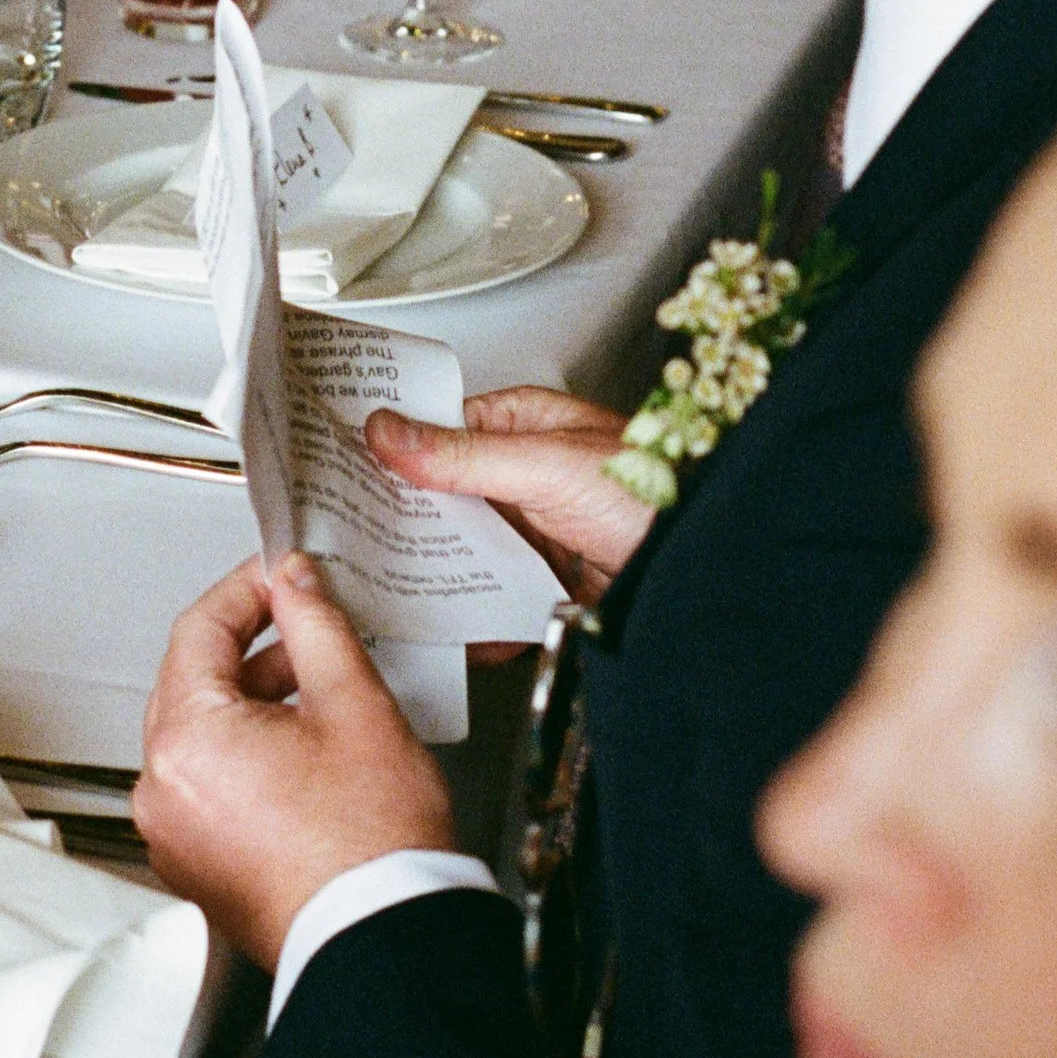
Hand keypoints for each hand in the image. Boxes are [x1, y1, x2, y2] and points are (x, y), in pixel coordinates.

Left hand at [131, 553, 454, 966]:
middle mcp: (161, 791)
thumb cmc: (372, 846)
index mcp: (186, 741)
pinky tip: (303, 755)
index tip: (281, 577)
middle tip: (308, 629)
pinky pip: (208, 788)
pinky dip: (246, 759)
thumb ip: (316, 626)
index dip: (247, 591)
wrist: (384, 939)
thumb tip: (295, 584)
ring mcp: (174, 835)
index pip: (198, 630)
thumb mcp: (354, 704)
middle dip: (253, 651)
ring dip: (252, 706)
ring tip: (319, 696)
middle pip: (193, 684)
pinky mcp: (197, 867)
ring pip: (202, 738)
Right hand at [363, 388, 653, 609]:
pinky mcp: (550, 584)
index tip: (343, 470)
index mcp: (523, 425)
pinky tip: (452, 632)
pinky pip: (498, 600)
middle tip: (352, 542)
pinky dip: (474, 620)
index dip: (390, 449)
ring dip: (433, 575)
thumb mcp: (544, 463)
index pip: (436, 430)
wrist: (713, 561)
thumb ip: (461, 455)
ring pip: (465, 553)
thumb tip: (388, 430)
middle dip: (403, 524)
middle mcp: (527, 475)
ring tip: (388, 592)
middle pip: (444, 499)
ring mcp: (537, 531)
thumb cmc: (657, 488)